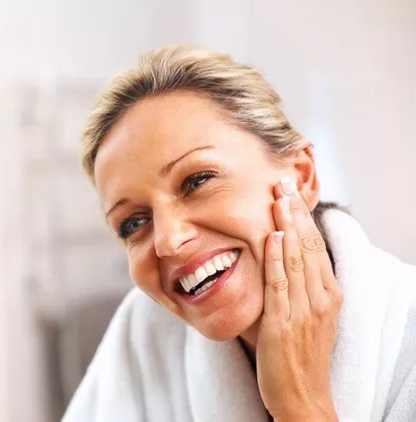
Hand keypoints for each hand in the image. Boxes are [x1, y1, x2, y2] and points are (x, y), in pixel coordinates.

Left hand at [256, 178, 342, 420]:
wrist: (303, 398)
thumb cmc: (299, 358)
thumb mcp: (306, 317)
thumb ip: (295, 288)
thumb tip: (277, 257)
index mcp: (328, 295)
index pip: (316, 246)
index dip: (303, 217)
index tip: (291, 191)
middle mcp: (321, 299)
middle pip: (308, 246)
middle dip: (295, 211)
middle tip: (282, 181)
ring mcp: (304, 311)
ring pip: (296, 259)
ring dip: (286, 225)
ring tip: (278, 197)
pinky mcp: (283, 324)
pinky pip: (280, 285)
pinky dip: (277, 259)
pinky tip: (272, 237)